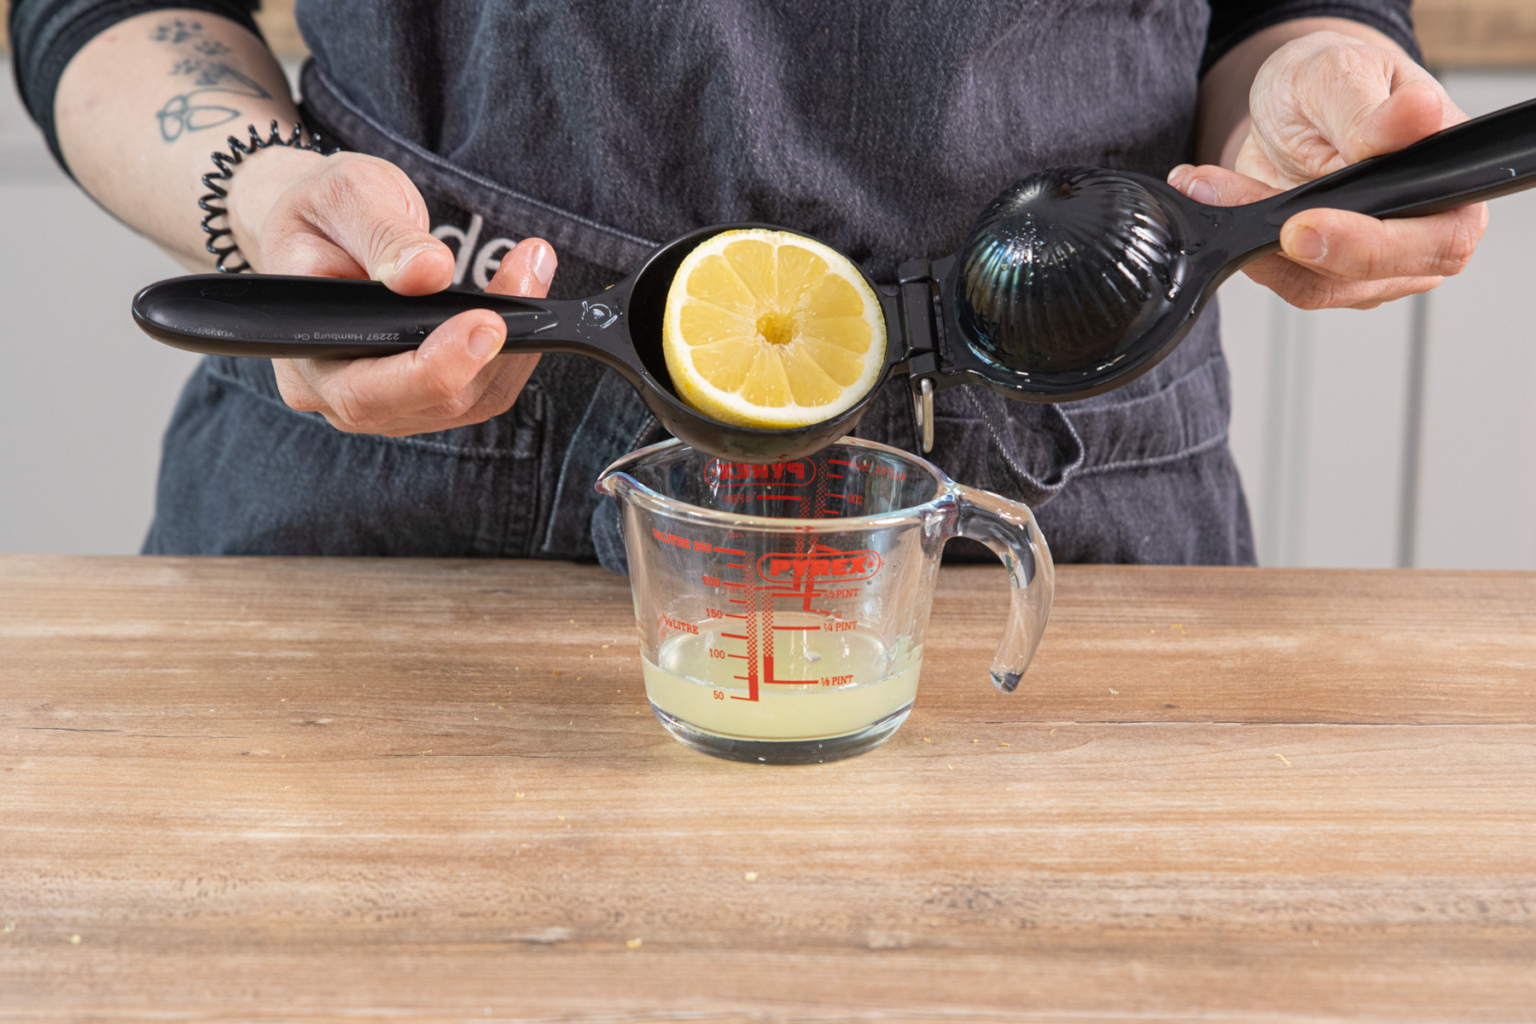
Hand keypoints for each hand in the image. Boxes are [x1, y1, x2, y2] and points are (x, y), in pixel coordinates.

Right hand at [223, 146, 555, 434]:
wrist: (328, 228)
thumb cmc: (326, 213)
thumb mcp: (345, 196)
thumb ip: (383, 234)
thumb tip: (429, 273)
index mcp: (304, 351)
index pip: (367, 391)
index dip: (435, 367)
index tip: (487, 319)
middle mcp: (339, 394)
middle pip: (434, 404)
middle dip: (493, 347)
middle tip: (528, 276)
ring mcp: (387, 402)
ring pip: (471, 402)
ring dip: (516, 345)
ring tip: (531, 268)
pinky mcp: (425, 396)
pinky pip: (483, 391)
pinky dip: (515, 349)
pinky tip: (524, 299)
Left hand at [1167, 30, 1487, 309]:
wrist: (1292, 104)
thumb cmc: (1333, 84)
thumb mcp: (1343, 77)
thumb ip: (1373, 110)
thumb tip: (1419, 114)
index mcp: (1452, 184)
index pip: (1436, 240)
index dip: (1369, 243)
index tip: (1304, 225)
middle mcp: (1421, 235)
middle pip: (1370, 279)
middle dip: (1300, 254)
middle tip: (1254, 221)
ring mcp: (1372, 266)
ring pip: (1312, 285)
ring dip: (1255, 243)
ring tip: (1213, 186)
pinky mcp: (1322, 276)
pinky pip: (1279, 278)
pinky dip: (1241, 244)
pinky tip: (1214, 199)